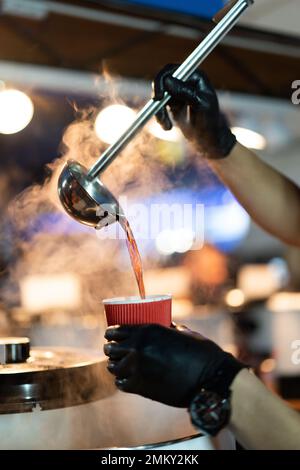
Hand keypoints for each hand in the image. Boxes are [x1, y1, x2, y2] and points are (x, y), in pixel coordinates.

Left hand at [104, 324, 244, 407]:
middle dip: (111, 350)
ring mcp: (137, 368)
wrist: (210, 378)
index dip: (111, 334)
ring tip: (121, 367)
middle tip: (115, 352)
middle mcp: (138, 347)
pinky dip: (123, 382)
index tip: (111, 336)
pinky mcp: (140, 387)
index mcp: (147, 330)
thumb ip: (170, 330)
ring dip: (116, 366)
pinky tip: (127, 381)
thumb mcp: (183, 333)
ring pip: (113, 367)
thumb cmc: (202, 352)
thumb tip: (168, 326)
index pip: (116, 330)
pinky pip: (121, 384)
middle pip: (110, 349)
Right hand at [153, 64, 236, 158]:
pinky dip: (160, 116)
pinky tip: (167, 127)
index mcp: (195, 77)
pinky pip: (159, 106)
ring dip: (159, 110)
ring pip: (159, 95)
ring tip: (166, 125)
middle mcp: (186, 82)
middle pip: (162, 80)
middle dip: (158, 96)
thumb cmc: (209, 122)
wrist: (208, 140)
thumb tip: (167, 80)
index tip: (158, 97)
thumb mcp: (200, 105)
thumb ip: (184, 91)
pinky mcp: (172, 103)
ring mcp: (178, 92)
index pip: (173, 70)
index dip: (162, 80)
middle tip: (156, 110)